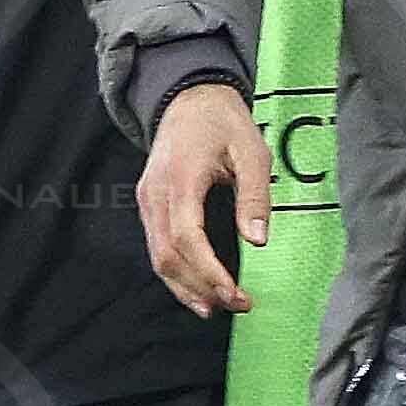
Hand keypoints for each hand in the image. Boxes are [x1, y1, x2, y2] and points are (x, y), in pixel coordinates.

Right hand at [139, 79, 269, 317]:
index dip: (210, 272)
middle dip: (201, 287)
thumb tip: (257, 240)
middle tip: (238, 304)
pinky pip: (157, 247)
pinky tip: (199, 289)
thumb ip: (255, 195)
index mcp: (182, 178)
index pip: (186, 238)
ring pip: (158, 257)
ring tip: (218, 307)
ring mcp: (147, 200)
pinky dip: (176, 273)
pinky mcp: (148, 205)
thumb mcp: (252, 151)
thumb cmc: (223, 123)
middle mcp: (156, 193)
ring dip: (186, 288)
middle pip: (167, 255)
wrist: (189, 99)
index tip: (236, 294)